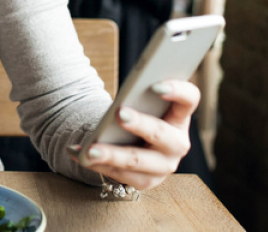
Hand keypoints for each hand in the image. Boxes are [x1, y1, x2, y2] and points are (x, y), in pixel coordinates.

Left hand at [72, 79, 200, 190]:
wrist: (131, 143)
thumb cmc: (138, 114)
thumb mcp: (142, 104)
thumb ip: (137, 97)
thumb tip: (120, 98)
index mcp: (180, 116)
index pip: (189, 99)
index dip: (178, 91)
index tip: (155, 85)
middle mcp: (178, 142)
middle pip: (161, 134)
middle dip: (140, 124)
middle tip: (120, 114)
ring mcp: (164, 165)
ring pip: (137, 160)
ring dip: (111, 155)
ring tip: (89, 150)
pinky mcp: (146, 181)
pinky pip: (120, 175)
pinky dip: (96, 164)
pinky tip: (78, 153)